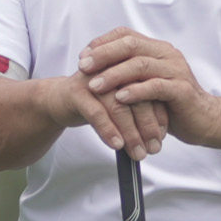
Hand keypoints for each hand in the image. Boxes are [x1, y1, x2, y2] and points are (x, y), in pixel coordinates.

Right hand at [27, 70, 168, 155]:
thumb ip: (138, 112)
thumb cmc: (93, 102)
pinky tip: (117, 145)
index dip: (159, 114)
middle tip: (154, 148)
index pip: (149, 90)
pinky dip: (108, 130)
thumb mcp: (118, 104)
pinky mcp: (76, 92)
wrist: (57, 99)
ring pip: (118, 106)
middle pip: (137, 98)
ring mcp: (93, 80)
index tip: (163, 136)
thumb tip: (158, 136)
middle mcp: (112, 71)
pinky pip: (96, 113)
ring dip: (131, 133)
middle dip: (148, 126)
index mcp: (126, 69)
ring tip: (137, 152)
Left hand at [81, 29, 211, 148]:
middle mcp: (167, 55)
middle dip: (103, 55)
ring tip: (95, 85)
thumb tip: (96, 67)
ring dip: (114, 74)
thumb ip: (129, 72)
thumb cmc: (172, 103)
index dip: (102, 43)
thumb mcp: (147, 83)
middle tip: (83, 67)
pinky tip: (120, 97)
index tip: (83, 56)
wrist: (205, 119)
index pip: (126, 35)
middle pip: (131, 45)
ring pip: (141, 65)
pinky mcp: (181, 90)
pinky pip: (156, 87)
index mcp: (157, 49)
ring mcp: (176, 71)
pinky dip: (136, 91)